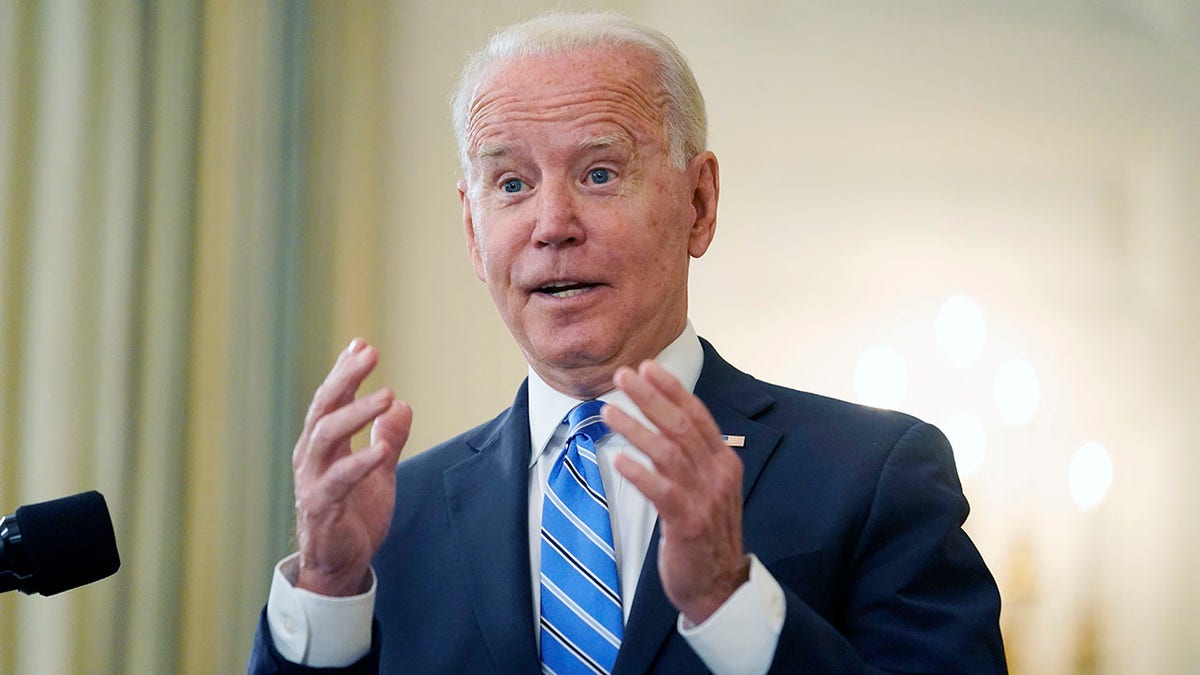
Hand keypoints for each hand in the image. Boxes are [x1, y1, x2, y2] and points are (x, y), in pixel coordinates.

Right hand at [292, 339, 411, 595]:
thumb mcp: (379, 470)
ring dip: (356, 413)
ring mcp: (312, 480)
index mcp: (325, 444)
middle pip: (325, 408)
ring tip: (386, 395)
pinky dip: (359, 462)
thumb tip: (402, 405)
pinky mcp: (320, 507)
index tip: (363, 344)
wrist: (340, 565)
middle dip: (345, 378)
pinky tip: (381, 449)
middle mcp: (312, 456)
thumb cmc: (354, 514)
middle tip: (369, 353)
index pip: (333, 399)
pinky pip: (338, 480)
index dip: (346, 371)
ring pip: (326, 436)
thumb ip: (388, 437)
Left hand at [603, 360, 749, 624]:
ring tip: (607, 411)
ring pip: (668, 453)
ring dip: (636, 429)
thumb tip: (664, 423)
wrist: (719, 585)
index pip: (696, 415)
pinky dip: (640, 472)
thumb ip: (691, 456)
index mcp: (723, 461)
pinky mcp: (688, 524)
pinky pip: (662, 491)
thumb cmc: (705, 533)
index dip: (671, 389)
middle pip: (680, 426)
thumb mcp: (706, 487)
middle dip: (649, 397)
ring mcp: (705, 499)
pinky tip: (618, 458)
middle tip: (622, 376)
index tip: (647, 366)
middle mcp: (717, 474)